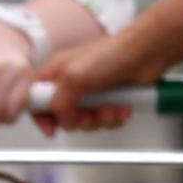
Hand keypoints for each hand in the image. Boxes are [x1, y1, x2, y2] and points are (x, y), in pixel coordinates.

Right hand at [33, 30, 166, 134]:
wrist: (146, 53)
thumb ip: (59, 103)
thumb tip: (64, 121)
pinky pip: (105, 120)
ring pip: (86, 120)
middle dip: (79, 120)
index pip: (35, 98)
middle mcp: (71, 82)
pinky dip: (114, 117)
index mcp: (56, 72)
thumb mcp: (75, 77)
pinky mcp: (109, 99)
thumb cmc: (111, 55)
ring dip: (100, 120)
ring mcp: (91, 91)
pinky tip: (122, 107)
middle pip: (63, 116)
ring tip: (111, 108)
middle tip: (90, 114)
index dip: (41, 115)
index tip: (51, 129)